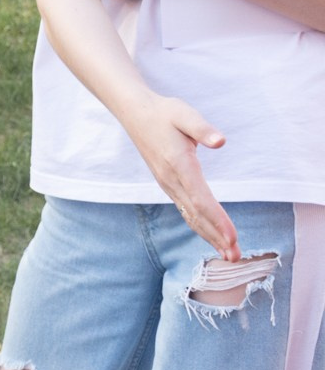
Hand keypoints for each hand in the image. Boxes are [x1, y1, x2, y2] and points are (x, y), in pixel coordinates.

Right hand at [122, 93, 240, 259]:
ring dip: (210, 236)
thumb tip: (220, 141)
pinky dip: (200, 226)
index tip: (233, 238)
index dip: (218, 220)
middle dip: (217, 237)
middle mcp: (172, 180)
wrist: (135, 113)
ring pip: (191, 216)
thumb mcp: (184, 114)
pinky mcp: (168, 184)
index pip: (201, 200)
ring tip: (228, 254)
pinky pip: (185, 210)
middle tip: (236, 257)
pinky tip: (210, 235)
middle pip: (197, 215)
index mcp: (179, 165)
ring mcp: (168, 184)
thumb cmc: (164, 112)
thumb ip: (202, 128)